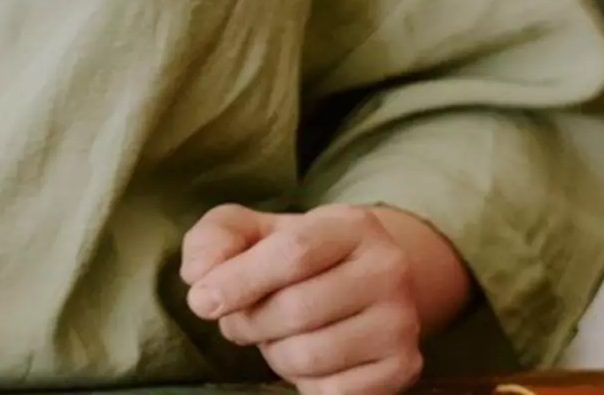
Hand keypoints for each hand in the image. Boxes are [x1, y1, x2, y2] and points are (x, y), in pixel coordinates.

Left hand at [179, 204, 469, 394]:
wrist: (360, 284)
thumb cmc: (291, 257)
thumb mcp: (250, 231)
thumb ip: (215, 240)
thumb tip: (200, 277)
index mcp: (352, 225)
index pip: (293, 253)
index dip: (239, 281)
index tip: (202, 301)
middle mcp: (388, 269)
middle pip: (295, 310)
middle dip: (249, 322)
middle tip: (244, 319)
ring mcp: (401, 322)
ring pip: (310, 356)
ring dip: (275, 352)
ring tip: (279, 334)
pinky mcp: (404, 367)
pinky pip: (331, 391)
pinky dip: (305, 381)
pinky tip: (310, 358)